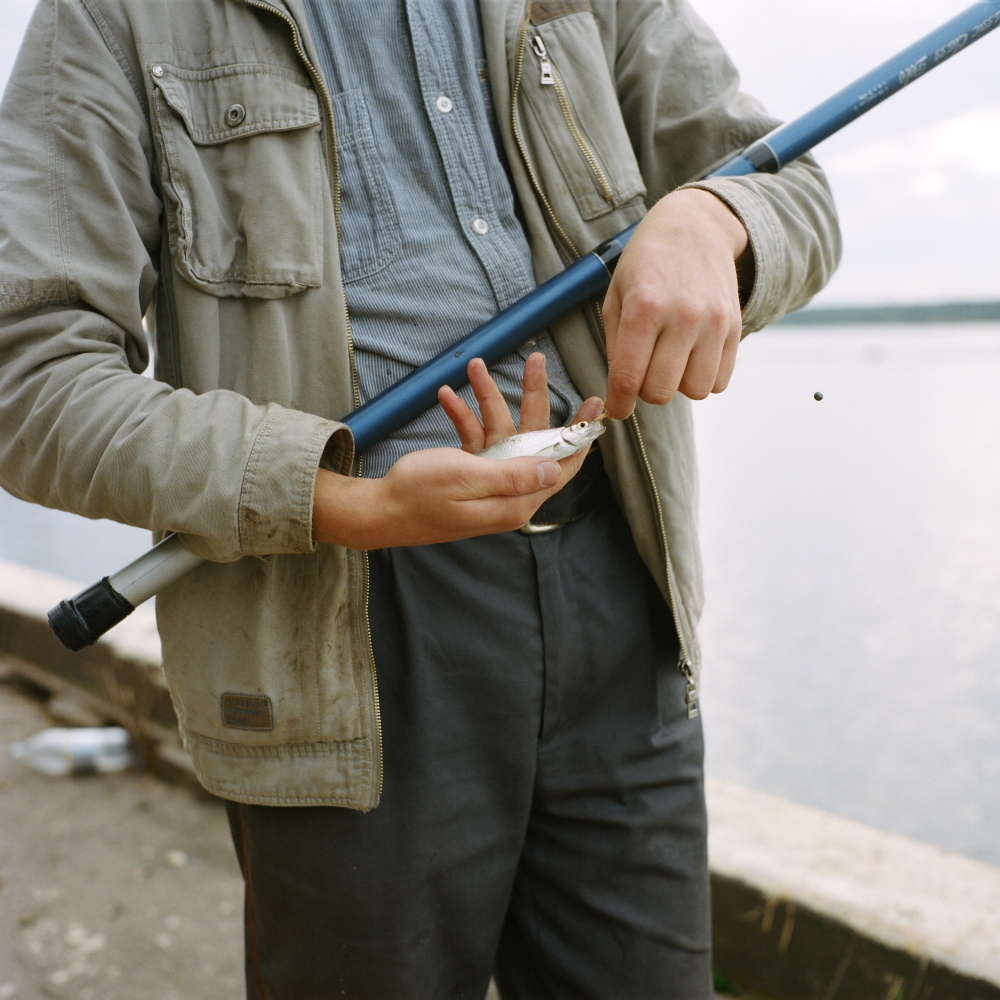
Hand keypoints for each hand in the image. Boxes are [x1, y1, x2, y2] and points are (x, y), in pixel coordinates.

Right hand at [312, 354, 603, 548]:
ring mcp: (487, 479)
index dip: (578, 437)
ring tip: (475, 365)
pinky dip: (463, 416)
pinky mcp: (468, 471)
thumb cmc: (419, 497)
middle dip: (532, 397)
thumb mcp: (468, 479)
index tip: (593, 405)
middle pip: (532, 440)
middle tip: (536, 360)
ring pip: (500, 431)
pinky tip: (446, 396)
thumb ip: (514, 475)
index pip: (560, 468)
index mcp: (515, 500)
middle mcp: (507, 490)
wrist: (379, 511)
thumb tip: (556, 470)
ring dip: (486, 398)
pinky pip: (474, 438)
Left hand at [602, 187, 749, 418]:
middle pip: (661, 392)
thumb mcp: (616, 297)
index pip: (629, 378)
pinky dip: (703, 379)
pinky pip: (720, 381)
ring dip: (677, 385)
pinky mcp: (734, 327)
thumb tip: (619, 393)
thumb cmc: (646, 264)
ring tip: (669, 362)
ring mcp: (713, 322)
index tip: (617, 409)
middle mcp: (682, 316)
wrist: (695, 227)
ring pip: (694, 391)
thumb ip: (616, 347)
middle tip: (643, 371)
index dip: (619, 404)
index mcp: (644, 308)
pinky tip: (691, 358)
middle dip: (646, 391)